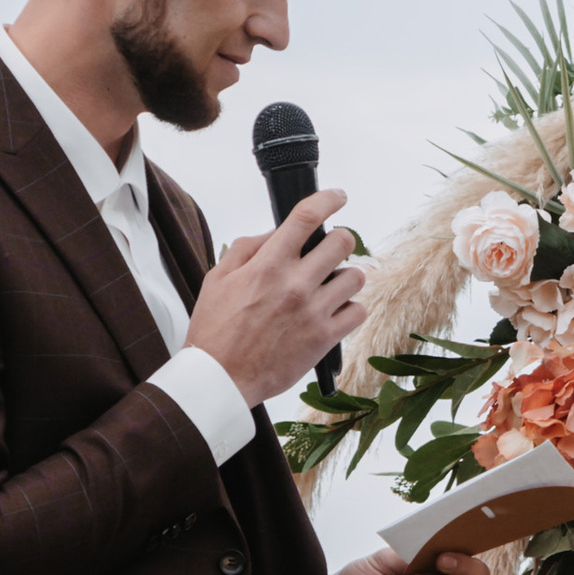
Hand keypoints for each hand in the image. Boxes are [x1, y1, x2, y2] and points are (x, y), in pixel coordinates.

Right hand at [187, 189, 368, 407]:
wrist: (220, 377)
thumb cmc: (215, 330)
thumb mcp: (217, 279)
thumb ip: (246, 249)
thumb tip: (274, 232)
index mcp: (267, 265)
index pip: (306, 217)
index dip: (328, 199)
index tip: (337, 197)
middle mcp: (295, 284)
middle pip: (342, 242)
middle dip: (339, 240)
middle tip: (330, 250)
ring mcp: (313, 311)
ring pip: (356, 276)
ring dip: (346, 276)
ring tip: (330, 285)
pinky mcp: (324, 338)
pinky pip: (358, 311)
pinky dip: (350, 308)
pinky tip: (335, 311)